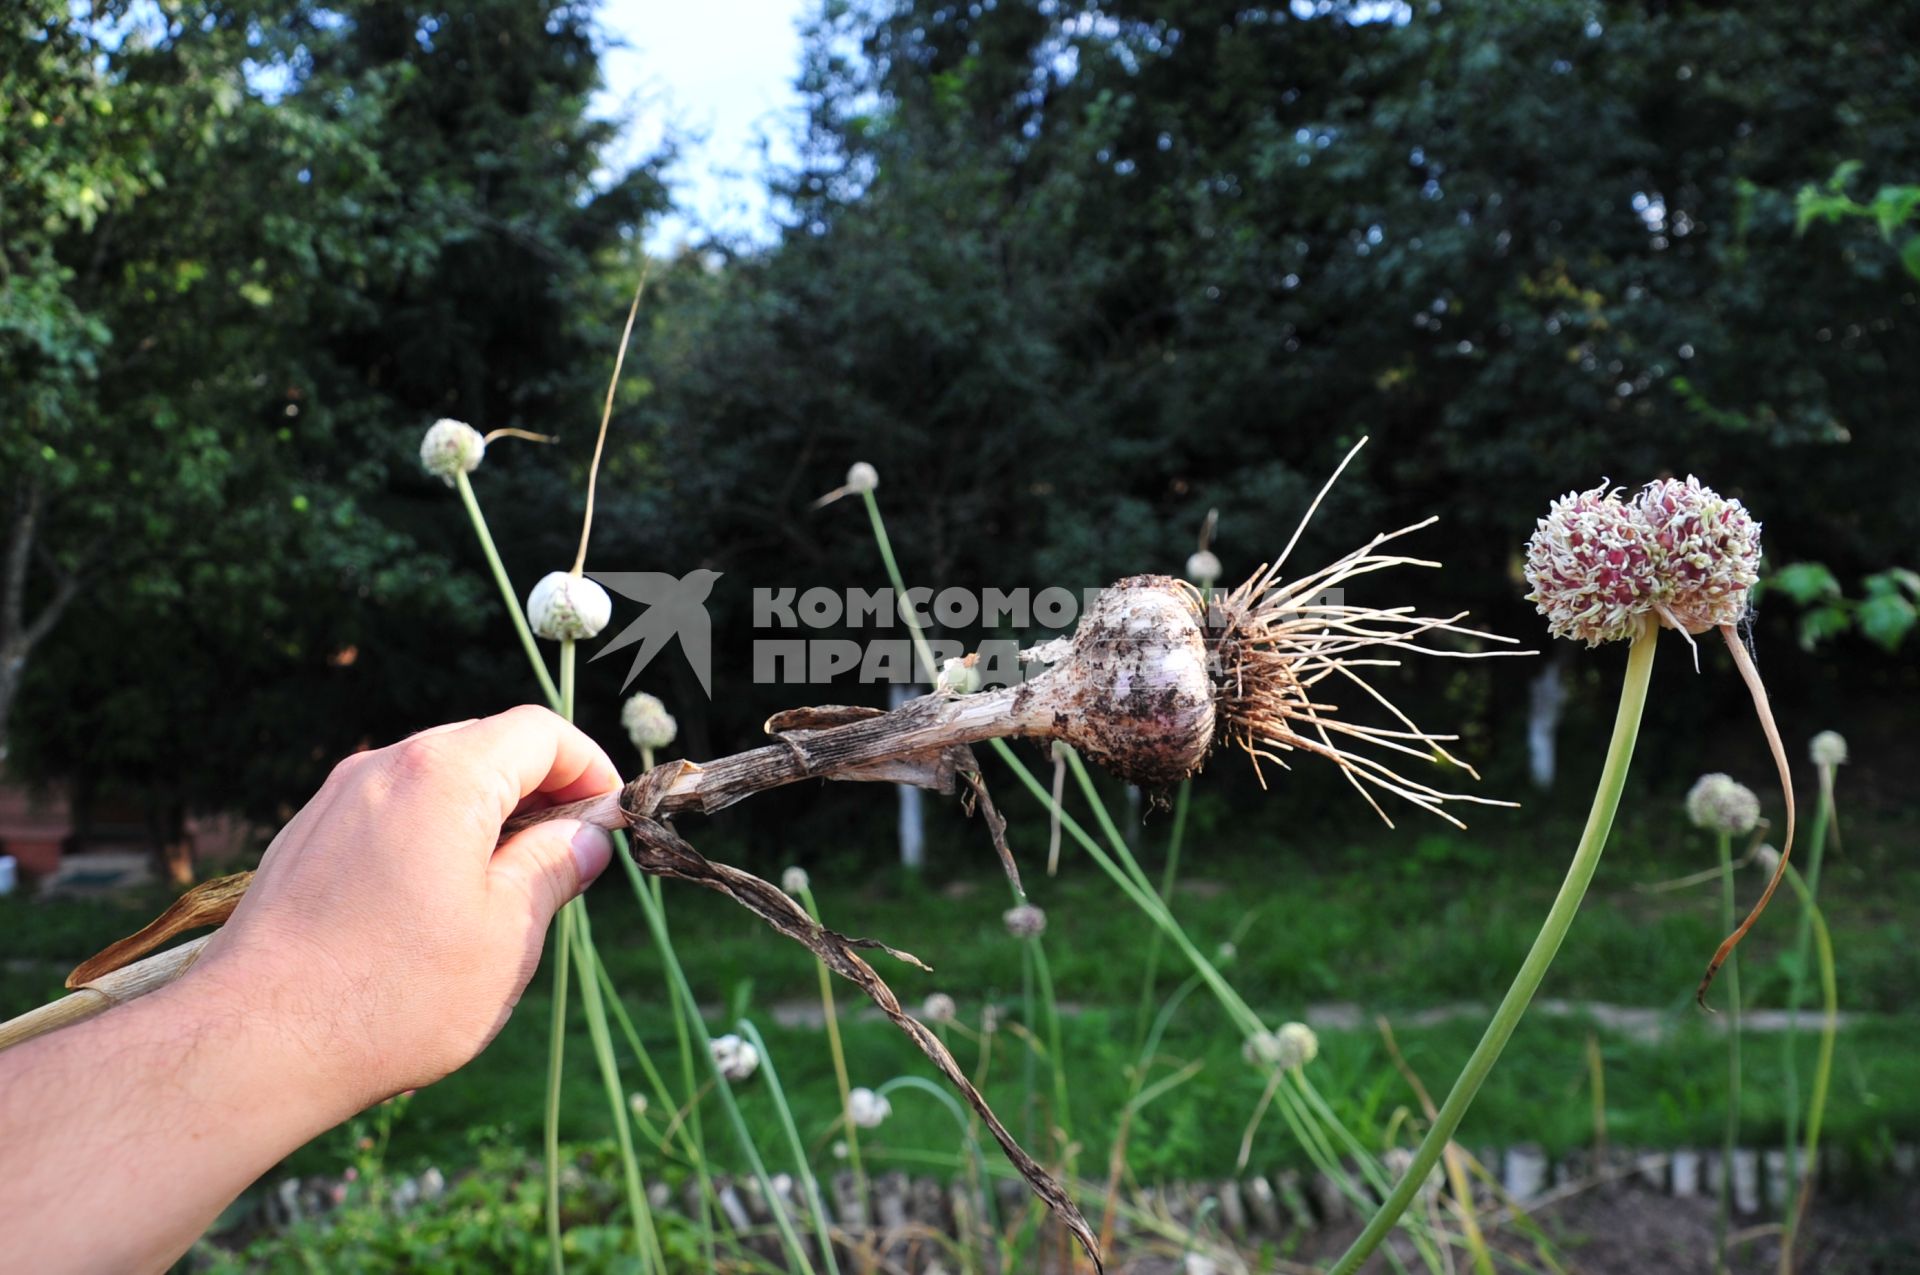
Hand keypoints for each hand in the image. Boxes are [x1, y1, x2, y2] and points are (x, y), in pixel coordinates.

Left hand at [193, 705, 619, 1113]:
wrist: (252, 1044)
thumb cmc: (391, 994)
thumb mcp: (507, 934)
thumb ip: (555, 867)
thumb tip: (585, 837)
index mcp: (445, 774)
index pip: (540, 732)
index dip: (590, 767)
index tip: (611, 819)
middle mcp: (383, 766)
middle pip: (486, 747)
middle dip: (541, 791)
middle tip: (571, 857)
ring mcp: (335, 800)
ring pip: (435, 781)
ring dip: (486, 816)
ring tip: (508, 889)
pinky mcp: (304, 839)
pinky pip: (389, 812)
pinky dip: (432, 835)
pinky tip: (436, 906)